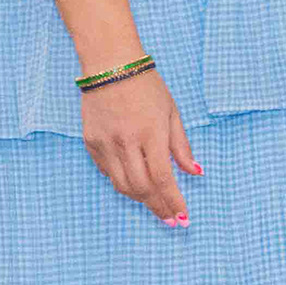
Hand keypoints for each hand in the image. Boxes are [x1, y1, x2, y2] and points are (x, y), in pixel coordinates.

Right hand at [81, 67, 197, 225]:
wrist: (110, 65)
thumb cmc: (147, 86)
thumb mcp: (172, 113)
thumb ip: (181, 146)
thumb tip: (195, 173)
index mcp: (151, 133)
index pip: (163, 178)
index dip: (173, 201)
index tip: (182, 217)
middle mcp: (126, 142)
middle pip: (141, 188)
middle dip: (157, 207)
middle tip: (170, 219)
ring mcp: (105, 143)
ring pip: (122, 185)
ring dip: (140, 198)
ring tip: (154, 203)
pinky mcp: (90, 141)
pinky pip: (107, 171)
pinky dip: (121, 181)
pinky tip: (134, 182)